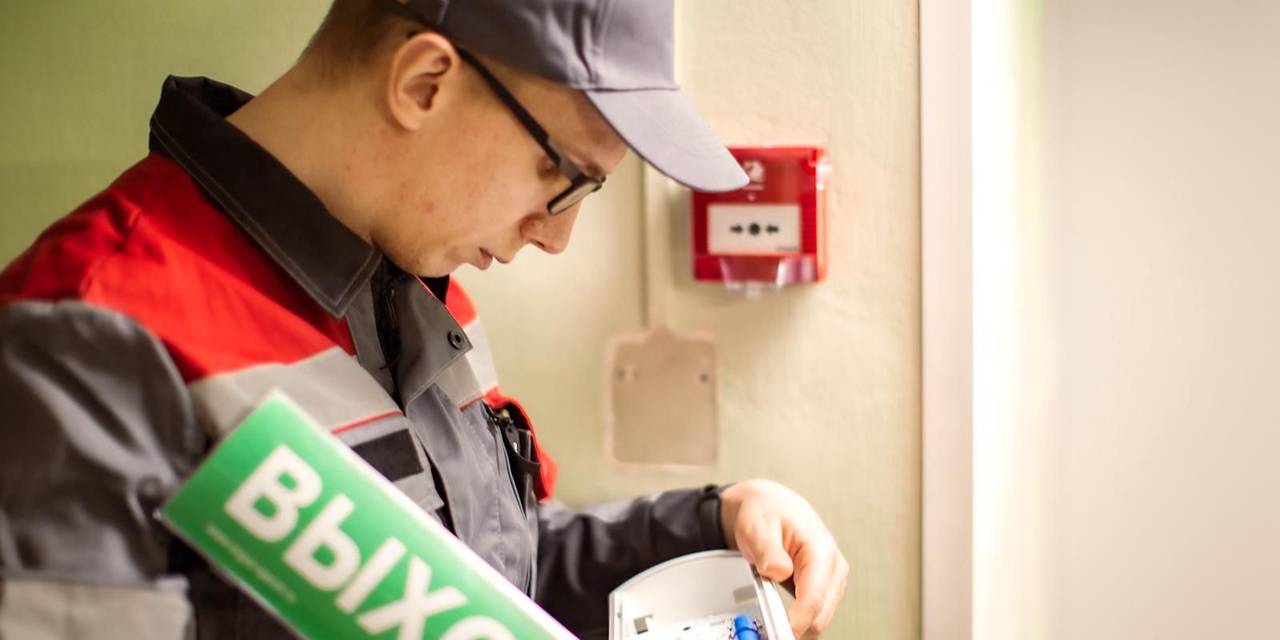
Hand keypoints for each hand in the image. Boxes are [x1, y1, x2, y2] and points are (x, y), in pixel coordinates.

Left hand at [720, 479, 847, 637]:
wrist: (770, 506)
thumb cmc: (766, 512)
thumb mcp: (757, 525)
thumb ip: (768, 549)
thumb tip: (779, 571)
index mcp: (820, 549)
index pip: (814, 597)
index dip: (797, 622)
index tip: (779, 633)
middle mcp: (833, 567)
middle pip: (820, 615)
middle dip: (794, 626)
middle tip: (766, 628)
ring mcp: (831, 579)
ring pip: (819, 619)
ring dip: (796, 622)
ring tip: (769, 610)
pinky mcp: (824, 588)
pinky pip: (813, 614)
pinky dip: (797, 618)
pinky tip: (779, 609)